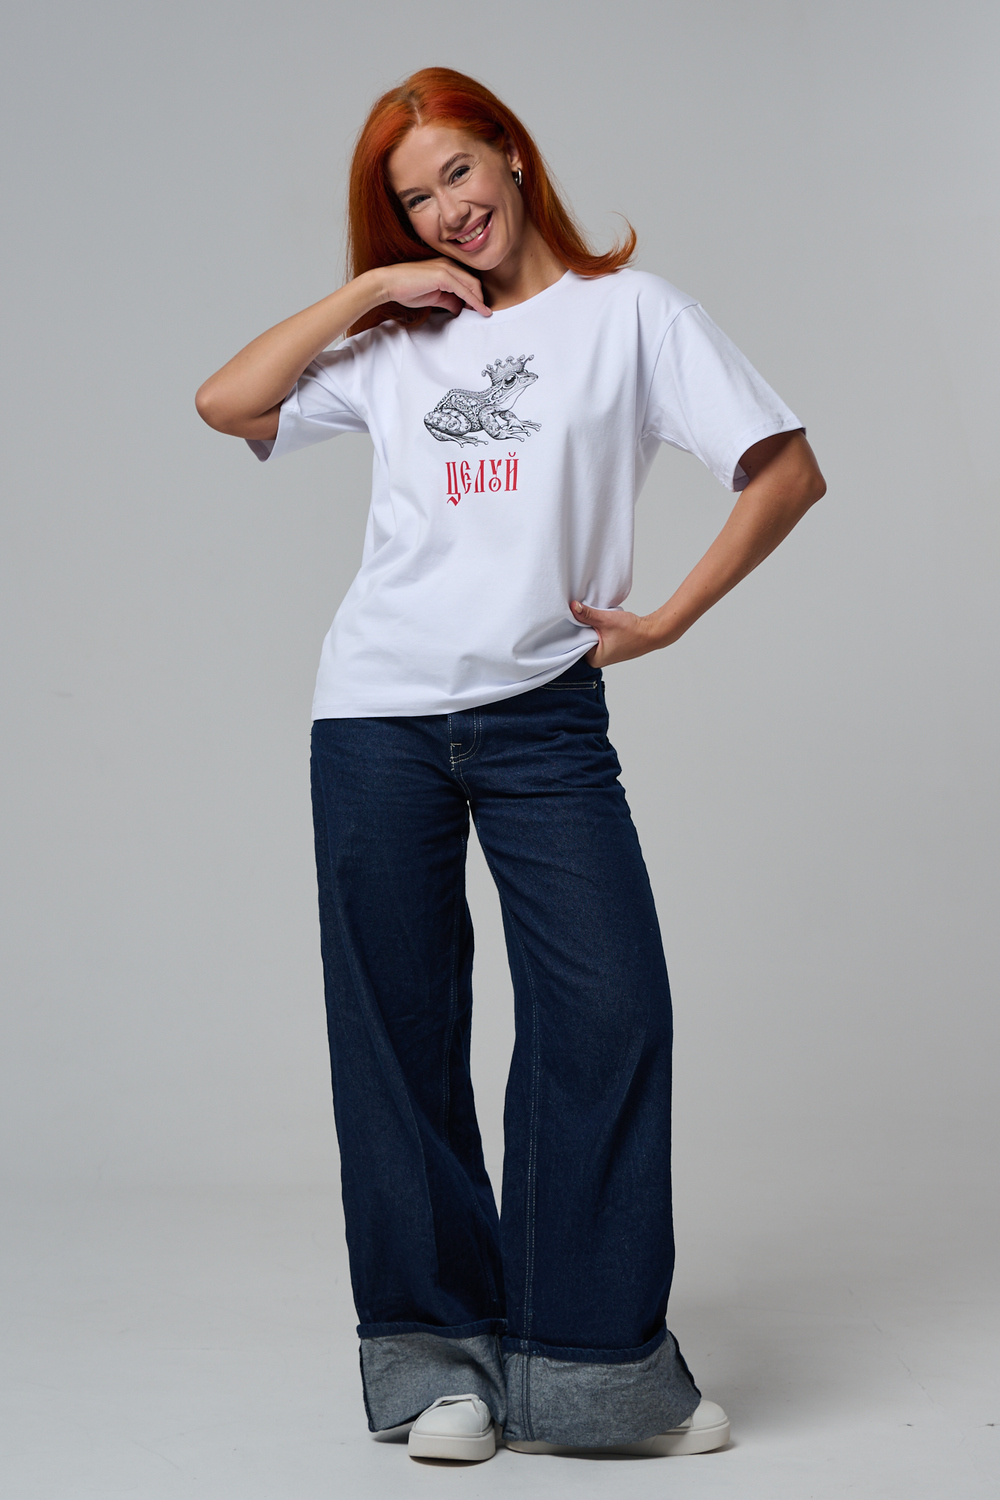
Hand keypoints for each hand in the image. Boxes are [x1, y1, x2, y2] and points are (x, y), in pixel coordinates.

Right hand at [374, 258, 490, 317]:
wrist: (388, 283)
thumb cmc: (406, 289)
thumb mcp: (433, 297)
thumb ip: (448, 300)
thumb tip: (459, 308)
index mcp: (446, 266)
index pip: (468, 280)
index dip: (475, 296)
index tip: (477, 309)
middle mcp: (448, 264)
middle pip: (474, 282)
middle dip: (480, 298)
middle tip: (482, 313)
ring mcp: (447, 268)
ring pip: (473, 285)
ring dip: (480, 301)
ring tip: (484, 314)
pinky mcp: (444, 276)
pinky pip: (465, 291)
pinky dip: (475, 302)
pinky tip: (481, 311)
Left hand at [570, 601, 658, 666]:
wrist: (651, 632)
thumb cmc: (632, 631)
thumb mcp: (606, 620)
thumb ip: (587, 614)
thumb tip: (573, 606)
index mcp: (593, 659)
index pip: (574, 642)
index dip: (572, 628)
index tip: (570, 616)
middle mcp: (596, 660)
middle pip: (580, 640)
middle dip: (580, 627)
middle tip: (578, 614)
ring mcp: (602, 654)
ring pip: (588, 637)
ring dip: (589, 627)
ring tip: (590, 617)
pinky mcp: (608, 648)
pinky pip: (596, 637)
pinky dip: (596, 629)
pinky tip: (598, 622)